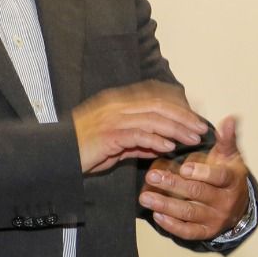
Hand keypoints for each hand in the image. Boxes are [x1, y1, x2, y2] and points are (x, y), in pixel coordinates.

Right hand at [72, 82, 208, 173]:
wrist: (56, 156)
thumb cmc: (85, 150)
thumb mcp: (116, 145)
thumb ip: (138, 142)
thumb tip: (162, 145)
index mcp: (119, 103)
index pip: (156, 100)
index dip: (178, 109)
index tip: (195, 119)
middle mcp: (117, 106)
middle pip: (159, 107)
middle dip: (183, 117)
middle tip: (201, 128)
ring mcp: (112, 119)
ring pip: (153, 119)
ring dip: (176, 129)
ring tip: (192, 139)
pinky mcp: (109, 134)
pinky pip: (138, 135)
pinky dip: (156, 140)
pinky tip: (170, 147)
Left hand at [139, 116, 251, 240]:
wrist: (237, 205)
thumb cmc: (227, 175)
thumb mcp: (229, 156)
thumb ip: (226, 138)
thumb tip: (229, 119)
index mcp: (232, 180)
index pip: (219, 177)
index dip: (202, 172)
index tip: (183, 167)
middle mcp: (226, 201)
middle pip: (199, 193)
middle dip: (174, 185)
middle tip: (151, 177)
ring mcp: (216, 219)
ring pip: (190, 213)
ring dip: (166, 205)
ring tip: (145, 197)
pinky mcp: (206, 232)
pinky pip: (188, 231)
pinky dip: (172, 225)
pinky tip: (157, 215)